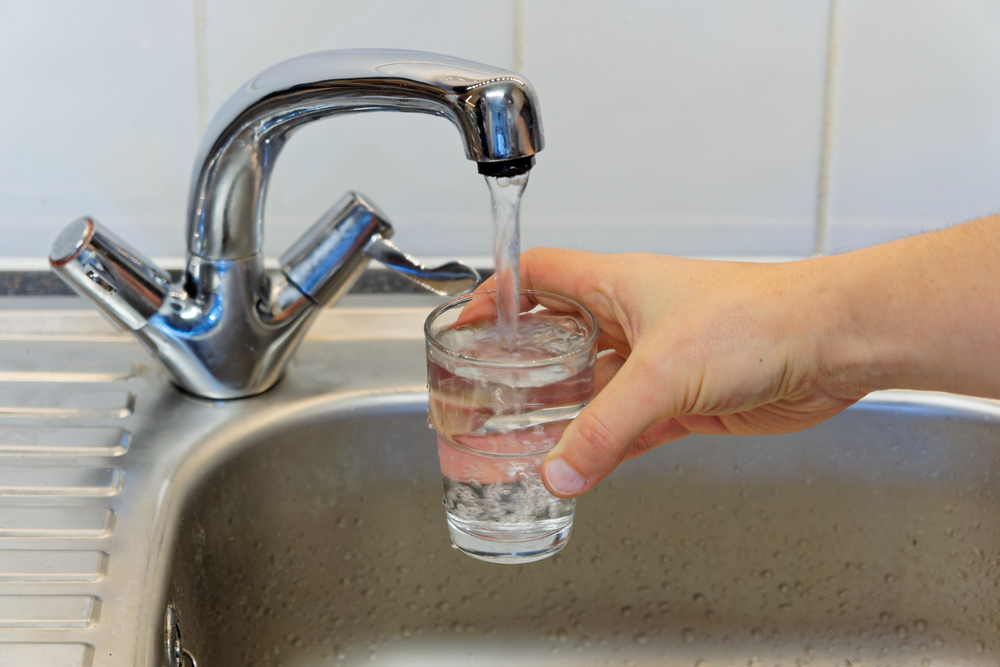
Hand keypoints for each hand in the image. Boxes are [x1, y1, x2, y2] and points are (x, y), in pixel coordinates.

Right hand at [477, 248, 861, 497]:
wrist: (829, 344)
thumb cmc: (758, 319)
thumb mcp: (661, 373)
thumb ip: (604, 429)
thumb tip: (559, 469)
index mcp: (616, 285)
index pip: (538, 277)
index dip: (497, 295)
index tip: (466, 323)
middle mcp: (632, 319)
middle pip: (558, 339)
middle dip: (521, 368)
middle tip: (484, 397)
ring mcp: (658, 361)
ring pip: (592, 390)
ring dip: (561, 416)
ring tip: (521, 442)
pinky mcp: (685, 400)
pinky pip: (628, 426)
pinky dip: (604, 447)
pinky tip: (582, 467)